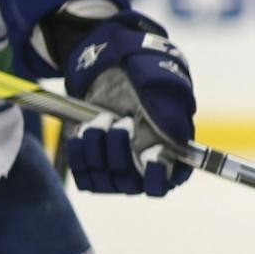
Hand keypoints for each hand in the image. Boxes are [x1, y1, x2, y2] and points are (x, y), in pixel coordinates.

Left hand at [62, 11, 195, 195]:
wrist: (114, 69)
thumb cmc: (145, 78)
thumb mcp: (163, 90)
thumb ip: (172, 116)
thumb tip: (174, 142)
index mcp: (170, 153)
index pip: (164, 184)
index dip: (156, 177)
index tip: (148, 154)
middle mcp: (144, 167)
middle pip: (129, 184)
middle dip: (120, 152)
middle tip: (121, 122)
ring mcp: (117, 168)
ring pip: (104, 181)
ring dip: (97, 149)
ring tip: (102, 119)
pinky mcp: (93, 165)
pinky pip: (83, 175)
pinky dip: (80, 154)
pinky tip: (84, 130)